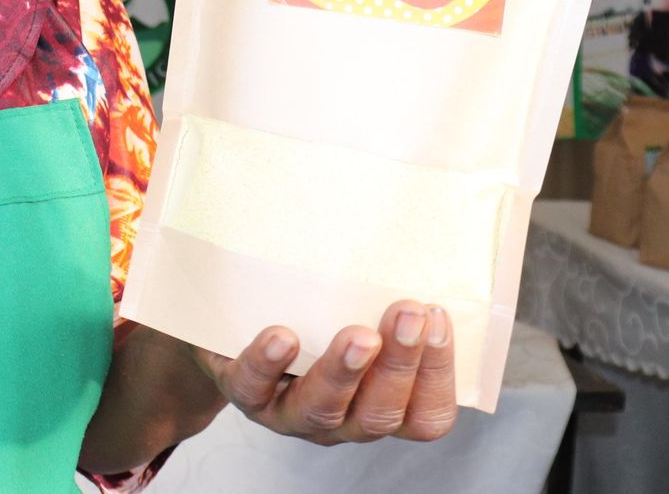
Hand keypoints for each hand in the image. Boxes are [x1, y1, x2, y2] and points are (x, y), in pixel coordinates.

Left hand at [193, 300, 457, 444]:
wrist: (231, 335)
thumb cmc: (309, 324)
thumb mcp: (350, 316)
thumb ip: (380, 301)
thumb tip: (416, 248)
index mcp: (379, 406)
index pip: (426, 415)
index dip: (437, 374)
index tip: (437, 316)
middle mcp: (341, 420)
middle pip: (380, 414)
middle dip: (400, 365)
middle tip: (408, 314)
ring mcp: (290, 413)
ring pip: (323, 408)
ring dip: (344, 371)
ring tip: (358, 335)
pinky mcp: (244, 394)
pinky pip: (253, 388)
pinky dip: (268, 364)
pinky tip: (283, 337)